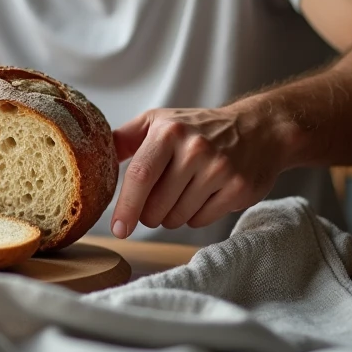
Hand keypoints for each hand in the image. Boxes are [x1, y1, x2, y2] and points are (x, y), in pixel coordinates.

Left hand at [109, 105, 283, 237]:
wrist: (257, 129)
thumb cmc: (199, 128)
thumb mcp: (160, 121)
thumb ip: (125, 139)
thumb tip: (94, 156)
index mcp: (168, 132)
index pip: (141, 175)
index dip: (126, 207)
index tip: (119, 229)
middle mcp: (194, 149)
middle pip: (157, 205)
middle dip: (150, 214)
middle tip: (158, 200)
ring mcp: (219, 169)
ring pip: (178, 217)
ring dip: (172, 215)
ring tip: (184, 192)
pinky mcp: (238, 188)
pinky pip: (201, 221)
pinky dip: (196, 215)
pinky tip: (204, 195)